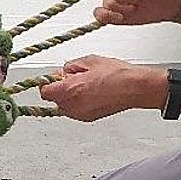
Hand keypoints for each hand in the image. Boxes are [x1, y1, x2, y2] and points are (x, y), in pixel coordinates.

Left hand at [38, 55, 165, 120]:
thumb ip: (69, 67)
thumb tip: (62, 72)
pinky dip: (78, 102)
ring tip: (85, 84)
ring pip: (64, 106)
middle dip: (59, 88)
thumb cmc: (117, 74)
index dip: (47, 83)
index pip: (44, 92)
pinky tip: (92, 92)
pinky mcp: (89, 118)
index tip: (52, 77)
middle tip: (72, 77)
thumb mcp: (88, 61)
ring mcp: (81, 114)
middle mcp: (72, 106)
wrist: (137, 87)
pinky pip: (75, 110)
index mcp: (69, 90)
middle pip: (54, 99)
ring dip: (68, 96)